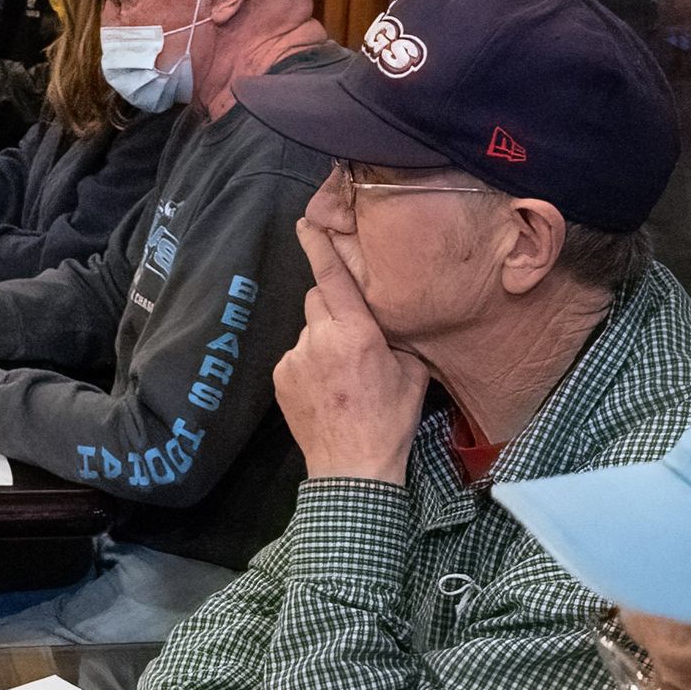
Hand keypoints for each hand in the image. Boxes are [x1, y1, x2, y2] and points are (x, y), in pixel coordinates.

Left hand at [273, 220, 430, 483]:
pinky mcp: (280, 377)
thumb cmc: (389, 420)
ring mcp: (294, 359)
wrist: (353, 467)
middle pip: (318, 299)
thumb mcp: (411, 371)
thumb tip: (385, 318)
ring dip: (321, 340)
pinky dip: (308, 363)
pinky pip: (295, 355)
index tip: (307, 222)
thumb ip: (395, 335)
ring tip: (340, 375)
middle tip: (351, 336)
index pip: (332, 278)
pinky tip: (324, 388)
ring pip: (307, 330)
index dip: (319, 246)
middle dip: (333, 308)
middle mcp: (319, 339)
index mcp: (355, 332)